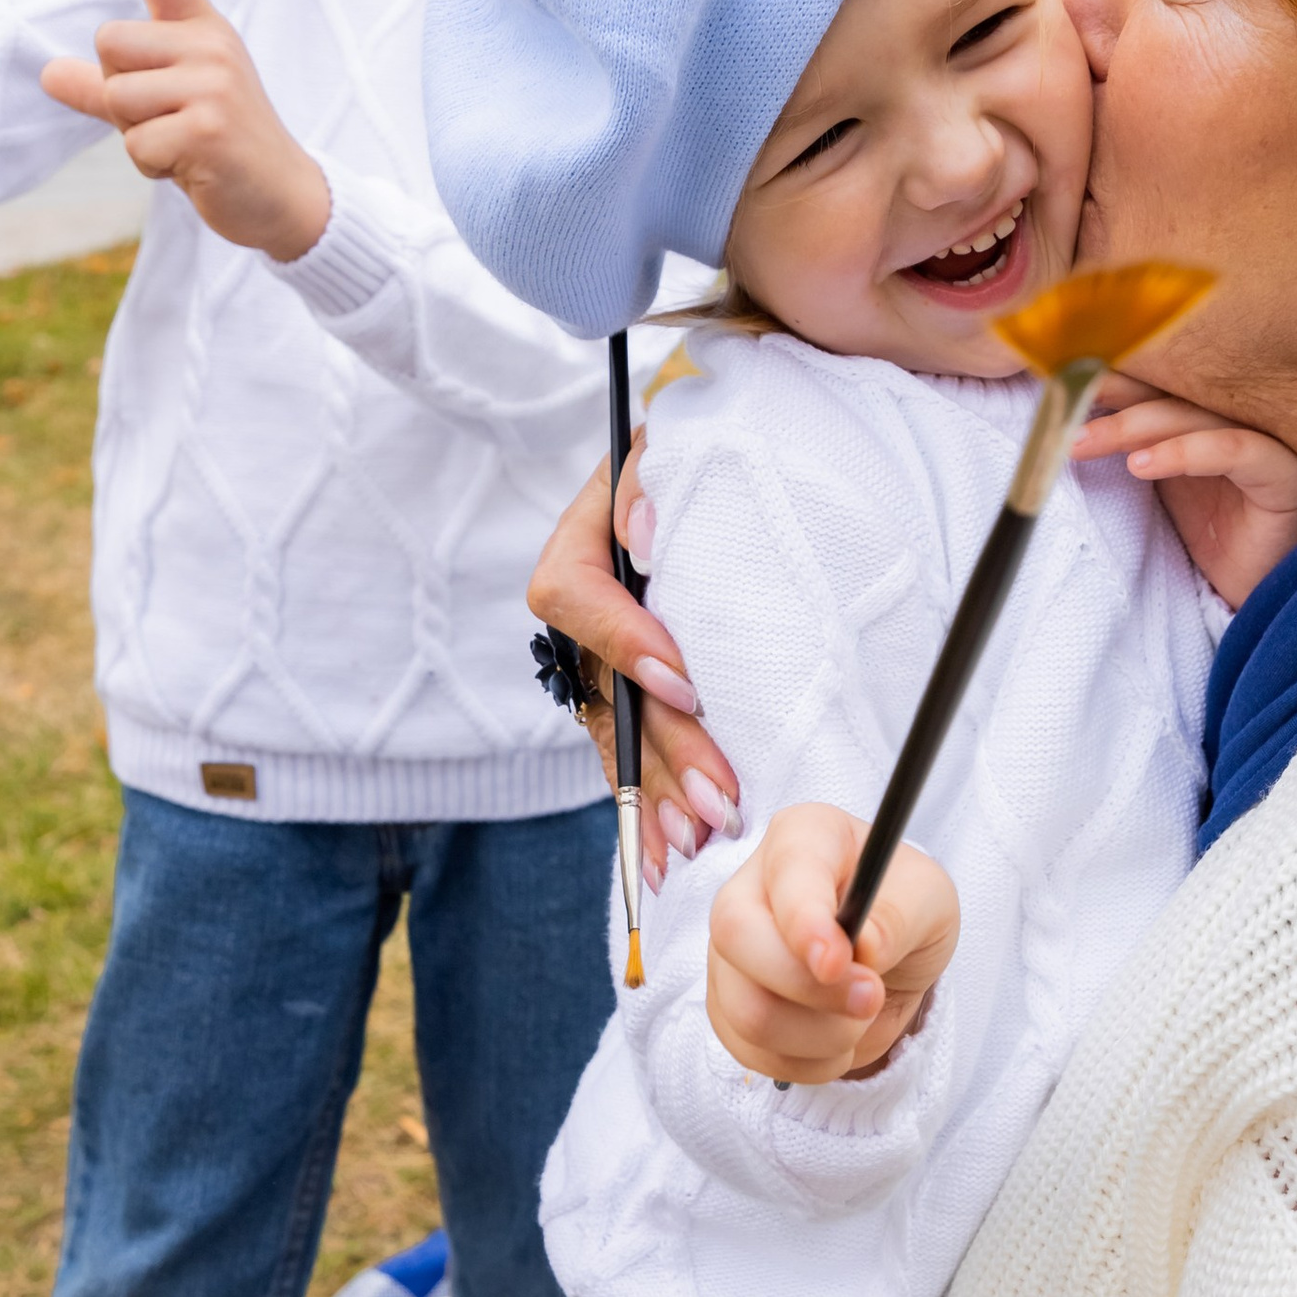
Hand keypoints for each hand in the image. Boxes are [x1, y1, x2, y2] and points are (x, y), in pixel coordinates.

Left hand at [40, 0, 332, 261]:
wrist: (282, 195)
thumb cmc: (217, 144)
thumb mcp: (163, 105)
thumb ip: (107, 86)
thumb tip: (47, 74)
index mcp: (201, 30)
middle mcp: (210, 46)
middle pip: (108, 46)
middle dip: (119, 93)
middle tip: (169, 120)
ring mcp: (213, 85)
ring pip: (117, 99)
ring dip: (135, 136)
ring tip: (182, 145)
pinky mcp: (208, 130)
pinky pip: (137, 145)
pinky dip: (152, 166)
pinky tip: (192, 168)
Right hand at [529, 455, 743, 874]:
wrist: (722, 476)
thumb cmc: (705, 456)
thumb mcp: (676, 442)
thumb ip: (651, 474)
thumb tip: (641, 525)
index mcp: (581, 542)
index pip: (573, 594)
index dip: (620, 642)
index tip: (685, 682)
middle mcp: (585, 609)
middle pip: (604, 688)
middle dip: (663, 748)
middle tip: (721, 796)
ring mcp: (603, 659)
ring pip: (618, 736)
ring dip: (658, 793)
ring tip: (701, 839)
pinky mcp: (633, 697)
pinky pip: (630, 757)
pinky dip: (653, 803)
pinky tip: (674, 854)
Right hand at [706, 803, 959, 1084]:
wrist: (891, 961)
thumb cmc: (904, 910)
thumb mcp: (929, 899)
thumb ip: (901, 916)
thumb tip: (865, 946)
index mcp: (802, 838)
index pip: (786, 874)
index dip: (804, 922)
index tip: (838, 963)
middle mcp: (749, 889)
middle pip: (738, 939)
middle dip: (810, 988)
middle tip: (870, 999)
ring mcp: (729, 954)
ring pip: (747, 1010)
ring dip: (823, 1034)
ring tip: (863, 1014)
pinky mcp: (727, 1008)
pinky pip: (753, 1052)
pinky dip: (810, 1061)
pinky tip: (837, 1036)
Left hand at [1074, 379, 1296, 606]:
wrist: (1261, 591)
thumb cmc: (1215, 536)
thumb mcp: (1164, 483)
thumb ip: (1137, 444)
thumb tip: (1074, 416)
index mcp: (1216, 412)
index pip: (1164, 380)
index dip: (1115, 375)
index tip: (1063, 381)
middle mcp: (1246, 417)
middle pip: (1177, 389)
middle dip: (1116, 393)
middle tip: (1063, 407)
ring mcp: (1271, 442)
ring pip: (1196, 416)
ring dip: (1135, 426)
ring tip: (1086, 442)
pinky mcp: (1285, 476)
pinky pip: (1234, 450)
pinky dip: (1185, 452)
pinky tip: (1142, 465)